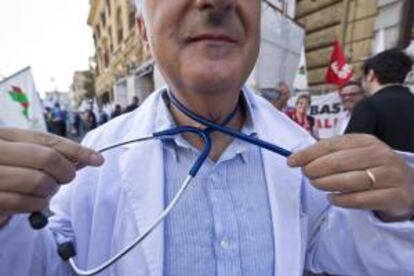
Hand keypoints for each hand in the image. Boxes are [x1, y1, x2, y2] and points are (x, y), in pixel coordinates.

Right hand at [0, 128, 103, 226]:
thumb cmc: (5, 172)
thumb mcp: (22, 156)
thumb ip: (48, 154)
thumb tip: (88, 157)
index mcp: (4, 135)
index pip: (47, 140)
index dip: (76, 149)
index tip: (98, 159)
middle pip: (47, 158)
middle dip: (65, 171)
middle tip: (66, 178)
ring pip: (39, 182)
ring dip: (50, 191)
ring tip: (43, 191)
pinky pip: (26, 203)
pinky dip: (37, 205)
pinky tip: (33, 203)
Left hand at [288, 134, 413, 221]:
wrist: (406, 186)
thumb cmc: (370, 168)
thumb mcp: (353, 155)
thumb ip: (329, 155)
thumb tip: (297, 159)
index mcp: (366, 141)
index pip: (331, 144)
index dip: (308, 153)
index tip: (291, 161)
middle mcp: (380, 155)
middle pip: (339, 162)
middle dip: (316, 170)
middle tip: (306, 175)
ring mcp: (389, 175)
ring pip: (349, 181)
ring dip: (326, 184)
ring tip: (317, 185)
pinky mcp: (394, 196)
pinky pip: (361, 200)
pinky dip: (342, 200)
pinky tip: (332, 199)